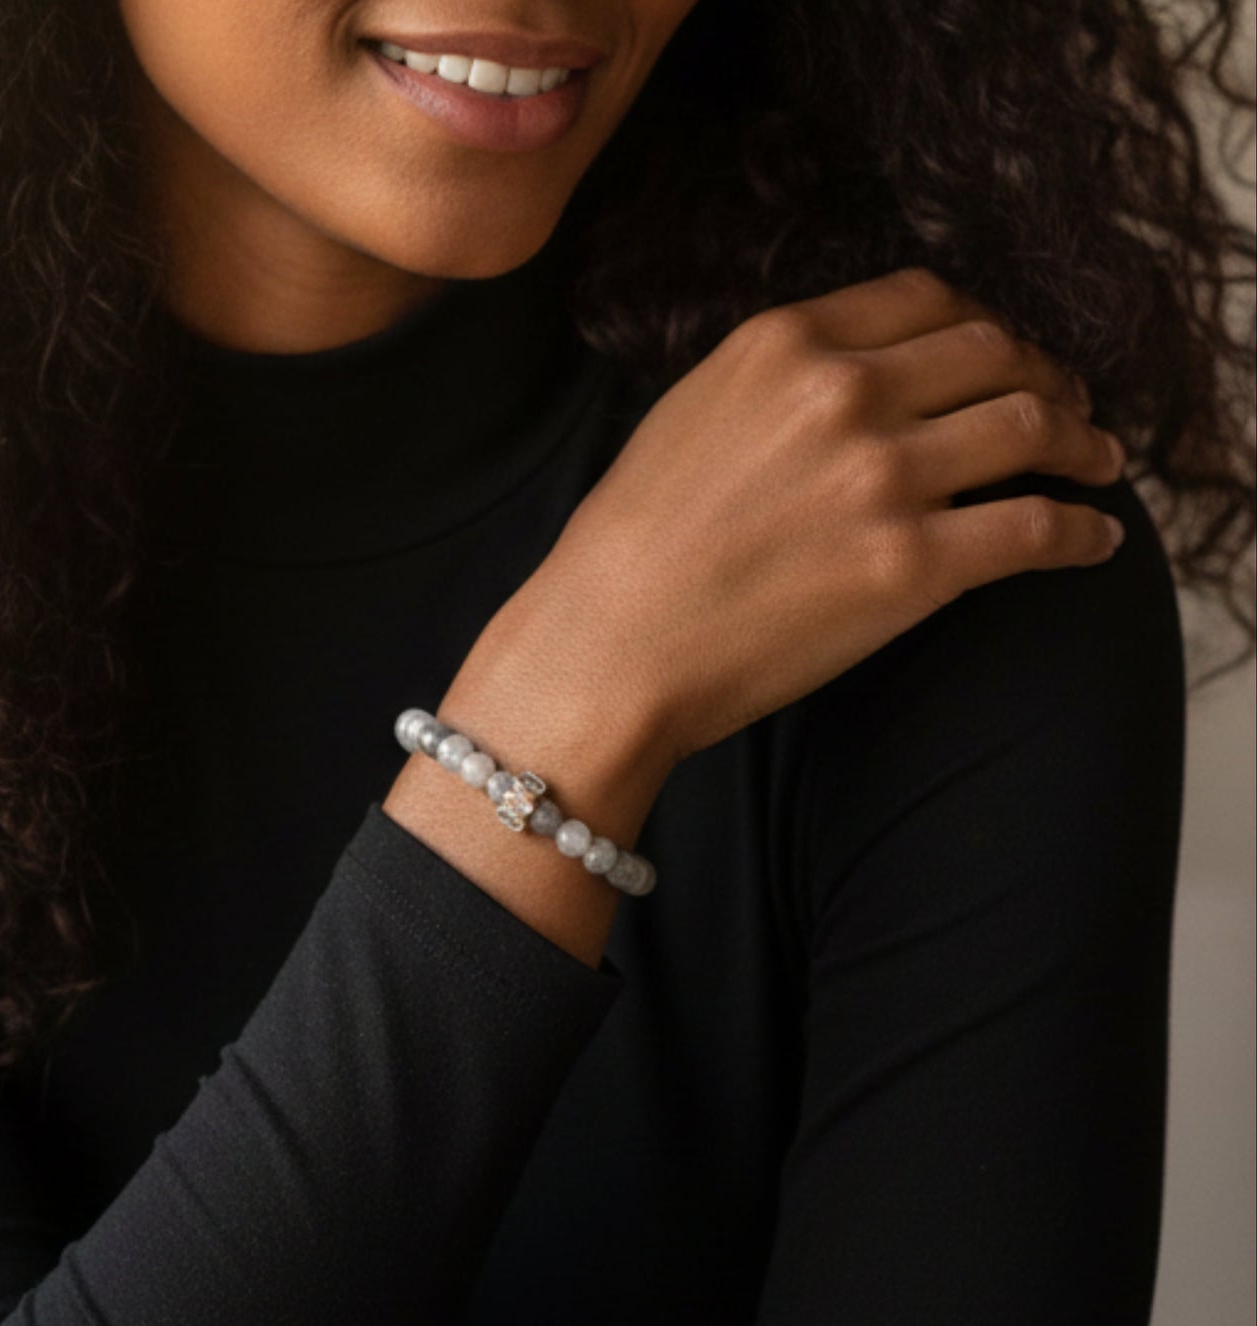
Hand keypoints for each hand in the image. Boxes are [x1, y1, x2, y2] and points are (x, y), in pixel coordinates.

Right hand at [491, 265, 1128, 771]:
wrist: (607, 646)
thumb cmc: (626, 549)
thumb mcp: (689, 416)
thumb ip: (776, 384)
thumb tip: (850, 385)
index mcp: (785, 344)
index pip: (927, 299)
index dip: (985, 323)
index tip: (1003, 354)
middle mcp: (844, 392)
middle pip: (996, 353)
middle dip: (1048, 376)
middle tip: (1068, 408)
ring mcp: (883, 476)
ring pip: (1033, 428)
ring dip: (1083, 444)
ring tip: (1097, 465)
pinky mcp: (913, 565)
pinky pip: (1036, 529)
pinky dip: (1082, 531)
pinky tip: (1095, 540)